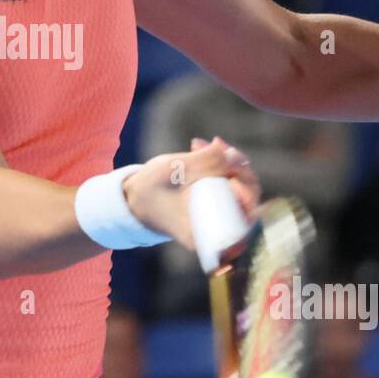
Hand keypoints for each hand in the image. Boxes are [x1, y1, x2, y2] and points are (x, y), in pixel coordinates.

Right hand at [121, 135, 260, 251]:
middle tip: (215, 145)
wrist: (131, 199)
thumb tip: (239, 157)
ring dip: (224, 160)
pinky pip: (225, 182)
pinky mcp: (212, 203)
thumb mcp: (175, 169)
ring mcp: (216, 215)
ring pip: (236, 184)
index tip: (232, 165)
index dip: (247, 186)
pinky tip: (200, 148)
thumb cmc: (149, 189)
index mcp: (210, 233)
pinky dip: (217, 164)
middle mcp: (217, 229)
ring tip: (199, 144)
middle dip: (234, 164)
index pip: (247, 213)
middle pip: (247, 194)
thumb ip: (207, 161)